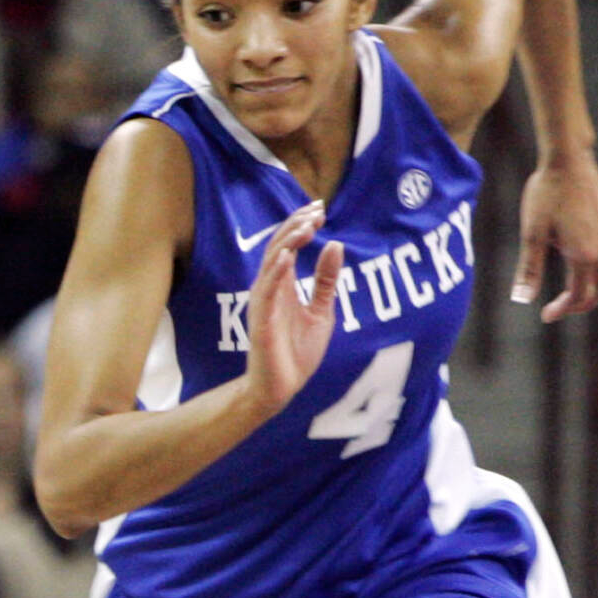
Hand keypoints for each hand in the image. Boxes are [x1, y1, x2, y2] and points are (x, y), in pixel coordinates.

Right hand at [244, 203, 346, 413]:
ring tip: (307, 225)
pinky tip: (289, 255)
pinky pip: (266, 289)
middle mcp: (269, 288)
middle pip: (278, 246)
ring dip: (289, 241)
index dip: (302, 225)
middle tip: (317, 209)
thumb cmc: (296, 353)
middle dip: (297, 225)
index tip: (320, 210)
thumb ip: (325, 280)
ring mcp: (263, 303)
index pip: (288, 245)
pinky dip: (276, 270)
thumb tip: (335, 245)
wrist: (282, 388)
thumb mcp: (321, 311)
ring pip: (272, 262)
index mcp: (283, 285)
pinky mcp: (261, 320)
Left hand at [513, 151, 597, 322]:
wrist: (568, 160)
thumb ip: (529, 268)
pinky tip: (582, 263)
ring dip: (594, 288)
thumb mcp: (531, 234)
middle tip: (557, 308)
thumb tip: (522, 299)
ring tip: (571, 291)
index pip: (579, 296)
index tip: (545, 315)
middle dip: (580, 305)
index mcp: (584, 254)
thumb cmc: (546, 194)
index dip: (562, 310)